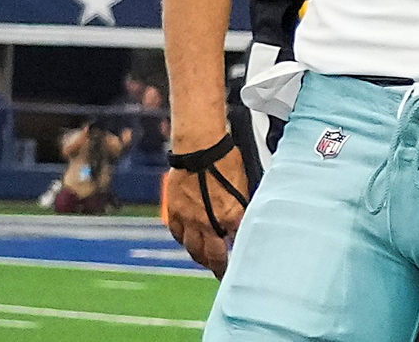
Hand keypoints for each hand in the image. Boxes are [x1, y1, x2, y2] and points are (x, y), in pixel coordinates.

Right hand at [163, 144, 251, 276]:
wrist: (200, 146)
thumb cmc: (226, 160)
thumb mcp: (243, 186)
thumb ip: (242, 208)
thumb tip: (242, 222)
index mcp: (231, 217)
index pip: (236, 247)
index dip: (238, 259)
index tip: (239, 267)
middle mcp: (209, 223)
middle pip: (212, 257)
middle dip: (217, 267)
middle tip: (220, 272)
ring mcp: (190, 219)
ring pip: (192, 249)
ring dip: (199, 257)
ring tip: (204, 259)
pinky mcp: (175, 211)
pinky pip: (177, 234)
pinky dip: (183, 240)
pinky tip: (187, 240)